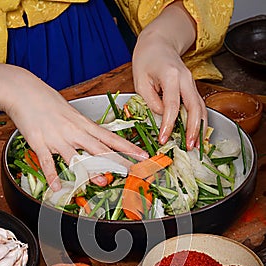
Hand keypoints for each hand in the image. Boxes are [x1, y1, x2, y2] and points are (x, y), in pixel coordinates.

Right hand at [6, 69, 147, 190]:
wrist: (22, 89)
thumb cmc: (47, 100)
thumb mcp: (71, 113)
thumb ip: (83, 129)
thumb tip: (95, 142)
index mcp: (83, 124)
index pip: (110, 138)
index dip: (128, 148)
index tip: (143, 156)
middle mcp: (73, 132)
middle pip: (100, 149)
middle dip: (117, 161)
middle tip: (132, 172)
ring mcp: (57, 138)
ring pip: (76, 157)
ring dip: (89, 170)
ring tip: (102, 181)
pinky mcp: (39, 142)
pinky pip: (47, 161)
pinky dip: (52, 175)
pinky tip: (57, 187)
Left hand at [132, 1, 206, 149]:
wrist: (159, 43)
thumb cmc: (146, 61)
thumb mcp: (140, 81)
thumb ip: (150, 101)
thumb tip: (162, 118)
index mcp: (171, 75)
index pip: (172, 105)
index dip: (169, 124)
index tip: (164, 139)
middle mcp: (186, 79)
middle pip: (194, 107)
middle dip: (193, 129)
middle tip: (190, 147)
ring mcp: (192, 83)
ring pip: (201, 108)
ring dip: (200, 128)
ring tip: (197, 146)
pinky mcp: (193, 88)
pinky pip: (199, 107)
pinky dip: (200, 122)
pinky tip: (198, 135)